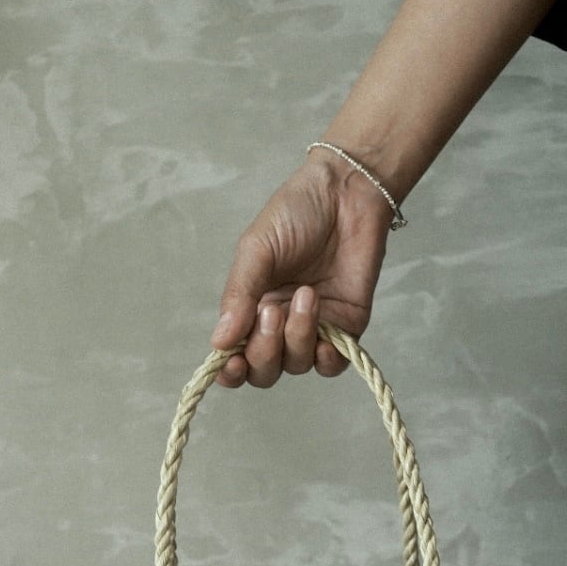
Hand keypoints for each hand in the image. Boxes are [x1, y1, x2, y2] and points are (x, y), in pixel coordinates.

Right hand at [210, 154, 390, 387]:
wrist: (345, 194)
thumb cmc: (296, 213)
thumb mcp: (256, 250)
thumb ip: (239, 295)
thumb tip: (219, 342)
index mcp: (251, 306)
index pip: (235, 355)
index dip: (231, 371)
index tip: (231, 363)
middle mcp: (280, 324)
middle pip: (265, 369)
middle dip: (264, 351)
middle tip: (272, 311)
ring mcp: (315, 327)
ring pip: (297, 365)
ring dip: (298, 338)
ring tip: (307, 295)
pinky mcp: (347, 325)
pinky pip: (333, 363)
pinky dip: (327, 359)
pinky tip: (326, 338)